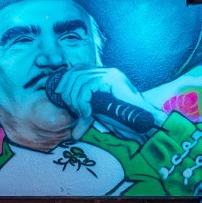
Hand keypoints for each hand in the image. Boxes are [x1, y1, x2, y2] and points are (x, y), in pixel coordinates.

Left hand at [49, 67, 164, 139]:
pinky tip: (88, 113)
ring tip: (82, 113)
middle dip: (67, 91)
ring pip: (80, 80)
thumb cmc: (124, 120)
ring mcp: (110, 73)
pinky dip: (83, 102)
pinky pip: (88, 87)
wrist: (142, 122)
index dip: (65, 81)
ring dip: (76, 99)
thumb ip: (86, 117)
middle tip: (71, 109)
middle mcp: (106, 71)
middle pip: (75, 72)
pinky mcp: (112, 79)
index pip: (77, 69)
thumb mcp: (98, 115)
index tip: (59, 95)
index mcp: (102, 75)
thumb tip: (73, 133)